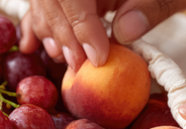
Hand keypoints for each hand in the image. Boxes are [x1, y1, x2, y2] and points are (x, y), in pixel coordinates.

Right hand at [19, 0, 185, 70]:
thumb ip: (154, 6)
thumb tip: (123, 32)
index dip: (80, 23)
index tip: (97, 57)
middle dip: (63, 32)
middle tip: (78, 66)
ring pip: (45, 1)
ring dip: (50, 31)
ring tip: (63, 59)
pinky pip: (46, 4)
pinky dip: (39, 24)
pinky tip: (31, 44)